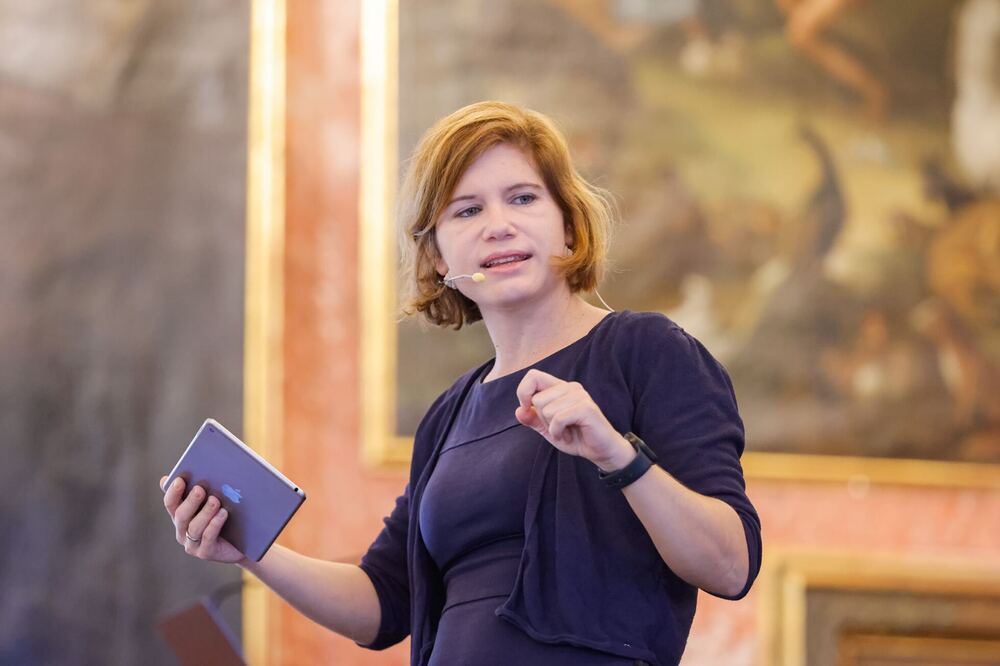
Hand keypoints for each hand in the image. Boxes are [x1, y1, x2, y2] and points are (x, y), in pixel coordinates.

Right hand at [160, 476, 245, 563]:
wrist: (245, 541)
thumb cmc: (229, 515)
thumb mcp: (218, 499)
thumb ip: (208, 486)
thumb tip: (200, 468)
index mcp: (181, 514)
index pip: (170, 503)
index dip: (173, 491)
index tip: (180, 479)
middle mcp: (182, 529)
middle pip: (180, 515)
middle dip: (190, 501)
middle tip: (200, 489)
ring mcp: (192, 543)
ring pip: (193, 527)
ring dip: (205, 512)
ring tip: (216, 500)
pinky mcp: (205, 552)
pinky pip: (207, 538)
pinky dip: (214, 524)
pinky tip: (223, 513)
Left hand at [514, 369, 634, 470]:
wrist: (600, 451)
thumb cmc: (576, 437)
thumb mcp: (548, 429)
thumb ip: (533, 419)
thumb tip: (519, 411)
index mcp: (560, 388)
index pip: (533, 376)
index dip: (524, 392)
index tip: (529, 409)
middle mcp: (570, 387)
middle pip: (538, 399)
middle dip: (543, 420)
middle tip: (559, 428)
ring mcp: (579, 395)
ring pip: (547, 410)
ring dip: (553, 429)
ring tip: (567, 432)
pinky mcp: (586, 407)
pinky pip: (558, 418)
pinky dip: (559, 432)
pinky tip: (569, 436)